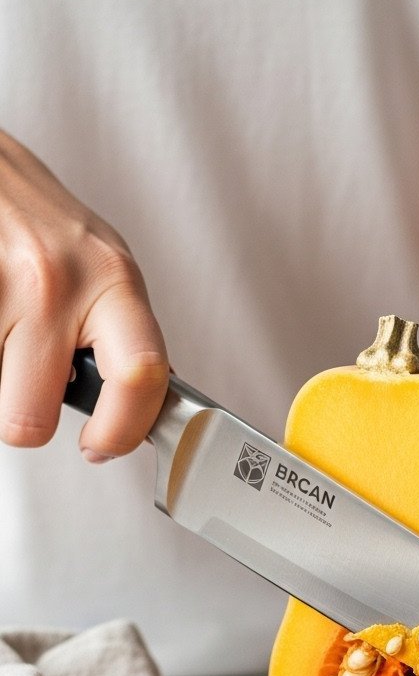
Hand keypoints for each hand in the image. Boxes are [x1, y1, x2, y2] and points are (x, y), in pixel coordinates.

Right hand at [0, 131, 167, 460]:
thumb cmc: (49, 230)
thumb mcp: (108, 274)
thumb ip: (128, 341)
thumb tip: (146, 412)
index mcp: (112, 281)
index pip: (141, 378)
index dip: (121, 431)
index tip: (103, 446)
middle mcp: (56, 282)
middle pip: (30, 417)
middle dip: (28, 420)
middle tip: (33, 393)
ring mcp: (1, 288)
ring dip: (0, 379)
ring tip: (12, 336)